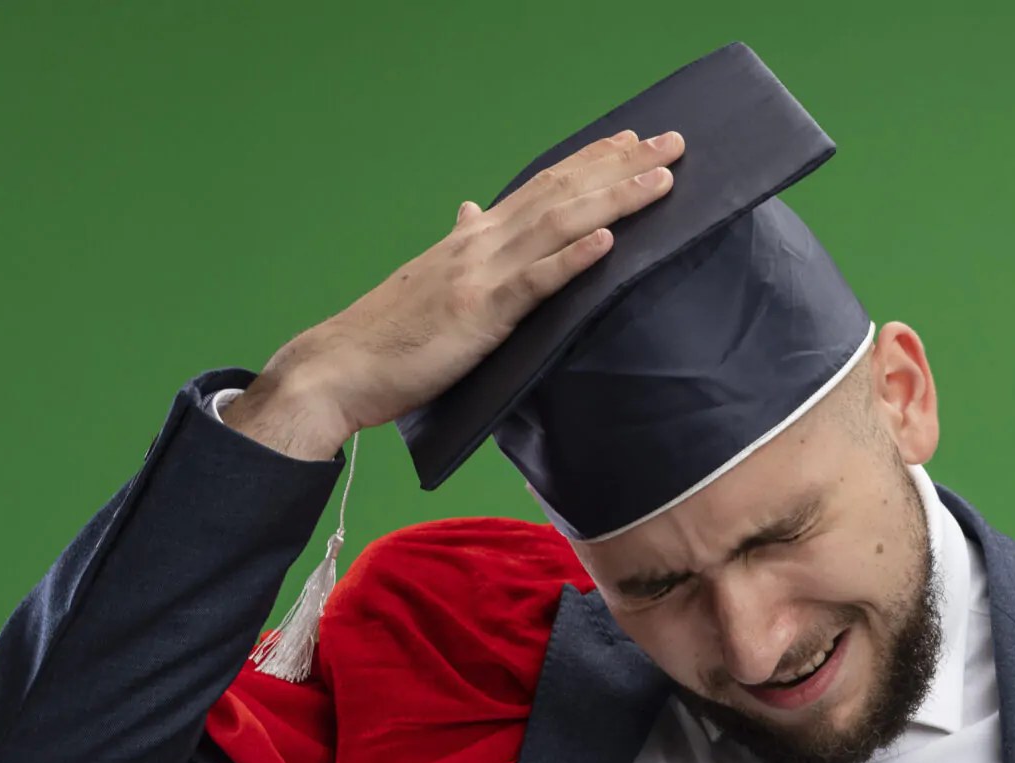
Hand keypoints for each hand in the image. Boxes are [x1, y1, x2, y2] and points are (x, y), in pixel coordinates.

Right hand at [223, 128, 686, 460]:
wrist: (340, 368)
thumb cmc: (388, 336)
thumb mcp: (430, 279)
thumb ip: (460, 244)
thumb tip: (471, 210)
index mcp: (473, 237)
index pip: (543, 186)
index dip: (590, 162)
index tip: (632, 142)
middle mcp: (481, 243)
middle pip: (563, 192)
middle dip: (621, 167)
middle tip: (674, 144)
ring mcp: (481, 275)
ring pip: (559, 225)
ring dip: (614, 200)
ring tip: (661, 181)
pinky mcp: (480, 314)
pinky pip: (535, 283)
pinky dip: (573, 258)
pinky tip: (608, 241)